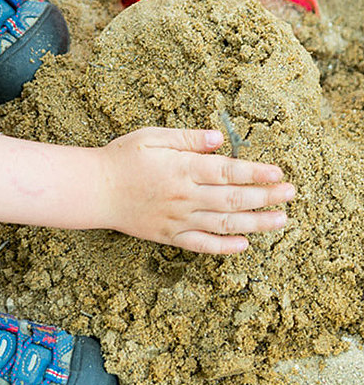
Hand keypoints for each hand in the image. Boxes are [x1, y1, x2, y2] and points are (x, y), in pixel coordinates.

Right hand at [100, 127, 294, 253]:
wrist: (94, 190)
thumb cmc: (121, 159)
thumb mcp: (152, 136)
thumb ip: (187, 138)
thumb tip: (219, 139)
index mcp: (182, 168)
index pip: (228, 171)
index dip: (256, 173)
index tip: (278, 173)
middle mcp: (184, 196)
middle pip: (233, 199)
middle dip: (266, 197)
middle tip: (291, 195)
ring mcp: (177, 219)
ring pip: (224, 224)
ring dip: (256, 224)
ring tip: (281, 221)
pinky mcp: (168, 235)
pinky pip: (200, 245)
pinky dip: (223, 247)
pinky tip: (243, 245)